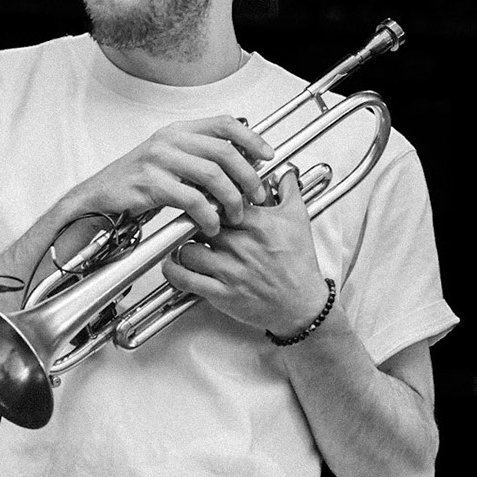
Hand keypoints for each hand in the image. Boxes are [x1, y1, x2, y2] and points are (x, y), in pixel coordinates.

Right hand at [73, 116, 274, 236]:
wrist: (98, 197)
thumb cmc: (135, 183)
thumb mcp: (170, 161)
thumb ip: (199, 158)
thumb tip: (239, 165)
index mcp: (178, 130)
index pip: (224, 123)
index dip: (251, 138)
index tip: (267, 155)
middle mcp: (170, 139)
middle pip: (224, 151)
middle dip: (248, 176)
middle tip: (256, 196)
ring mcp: (159, 159)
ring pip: (213, 175)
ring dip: (231, 199)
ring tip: (234, 215)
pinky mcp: (151, 183)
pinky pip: (192, 199)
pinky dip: (208, 215)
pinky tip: (210, 225)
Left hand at [161, 168, 330, 335]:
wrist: (302, 305)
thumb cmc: (298, 265)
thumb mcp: (299, 221)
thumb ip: (290, 191)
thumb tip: (285, 171)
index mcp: (258, 225)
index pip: (220, 201)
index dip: (206, 199)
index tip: (201, 198)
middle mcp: (242, 246)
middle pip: (200, 223)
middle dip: (192, 221)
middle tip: (188, 220)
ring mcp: (231, 271)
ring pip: (188, 249)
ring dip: (182, 246)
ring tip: (185, 243)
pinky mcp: (222, 294)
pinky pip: (186, 279)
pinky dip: (174, 271)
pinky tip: (174, 265)